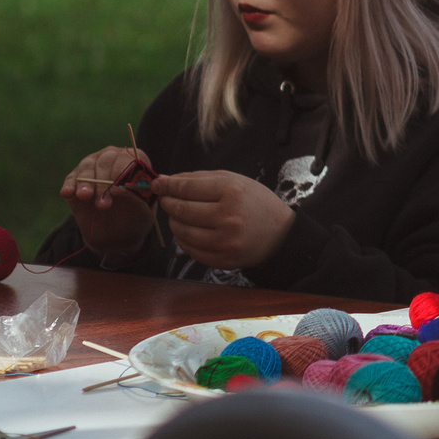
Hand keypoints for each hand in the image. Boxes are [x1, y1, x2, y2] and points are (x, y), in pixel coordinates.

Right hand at [58, 146, 157, 260]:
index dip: (123, 171)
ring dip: (86, 183)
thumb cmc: (135, 214)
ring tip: (85, 196)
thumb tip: (130, 187)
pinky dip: (69, 185)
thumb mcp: (144, 207)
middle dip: (104, 182)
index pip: (129, 158)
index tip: (118, 189)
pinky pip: (71, 179)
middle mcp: (112, 158)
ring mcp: (92, 167)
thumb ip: (140, 194)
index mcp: (134, 161)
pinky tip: (68, 193)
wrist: (117, 232)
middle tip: (103, 203)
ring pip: (87, 167)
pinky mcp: (75, 180)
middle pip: (105, 161)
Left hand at [151, 171, 295, 269]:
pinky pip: (189, 249)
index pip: (188, 188)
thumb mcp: (234, 181)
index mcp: (232, 193)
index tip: (157, 182)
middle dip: (168, 202)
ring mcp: (225, 242)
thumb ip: (198, 179)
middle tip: (166, 198)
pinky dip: (183, 238)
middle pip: (181, 210)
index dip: (168, 185)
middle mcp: (228, 218)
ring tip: (180, 215)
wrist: (280, 234)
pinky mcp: (222, 260)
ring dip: (174, 221)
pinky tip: (190, 230)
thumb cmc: (254, 203)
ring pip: (181, 231)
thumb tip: (165, 180)